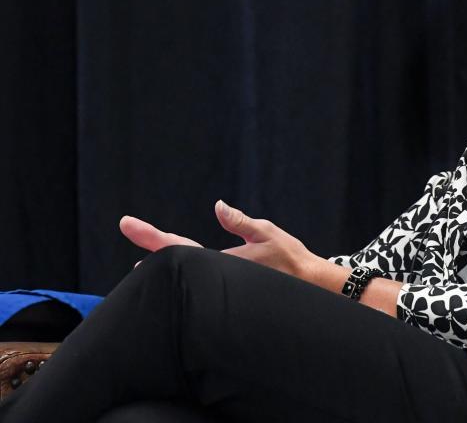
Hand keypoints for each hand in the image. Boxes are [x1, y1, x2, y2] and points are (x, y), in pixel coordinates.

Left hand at [118, 202, 323, 282]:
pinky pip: (198, 280)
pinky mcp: (226, 291)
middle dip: (153, 248)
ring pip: (184, 273)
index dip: (149, 235)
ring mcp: (218, 285)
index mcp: (219, 260)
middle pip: (173, 261)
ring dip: (166, 261)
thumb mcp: (267, 234)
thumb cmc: (290, 259)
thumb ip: (241, 222)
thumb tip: (218, 206)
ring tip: (148, 252)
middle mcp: (213, 275)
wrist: (308, 287)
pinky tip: (181, 267)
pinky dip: (186, 269)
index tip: (127, 223)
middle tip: (131, 227)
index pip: (176, 245)